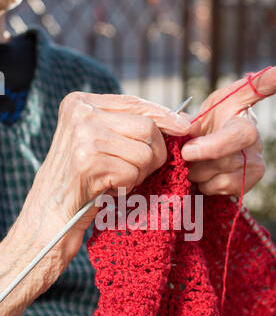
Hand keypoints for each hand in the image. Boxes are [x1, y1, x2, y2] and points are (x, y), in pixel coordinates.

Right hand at [0, 93, 190, 315]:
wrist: (51, 213)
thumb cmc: (81, 179)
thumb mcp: (98, 141)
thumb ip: (127, 126)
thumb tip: (179, 121)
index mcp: (80, 102)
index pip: (134, 102)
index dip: (163, 114)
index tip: (184, 126)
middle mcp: (80, 114)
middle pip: (146, 127)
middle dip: (156, 153)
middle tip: (143, 170)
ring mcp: (84, 136)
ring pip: (145, 152)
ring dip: (140, 173)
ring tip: (118, 179)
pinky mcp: (90, 161)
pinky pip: (133, 173)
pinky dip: (129, 186)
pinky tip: (110, 188)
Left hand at [181, 65, 275, 196]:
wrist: (204, 164)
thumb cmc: (200, 136)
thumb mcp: (192, 120)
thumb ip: (187, 121)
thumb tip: (183, 125)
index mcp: (235, 107)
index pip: (256, 88)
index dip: (273, 79)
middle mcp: (251, 129)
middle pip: (235, 137)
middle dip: (206, 149)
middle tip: (186, 153)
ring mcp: (256, 153)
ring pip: (224, 165)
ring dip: (198, 171)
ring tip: (195, 166)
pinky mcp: (254, 176)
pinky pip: (224, 184)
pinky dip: (207, 185)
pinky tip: (207, 177)